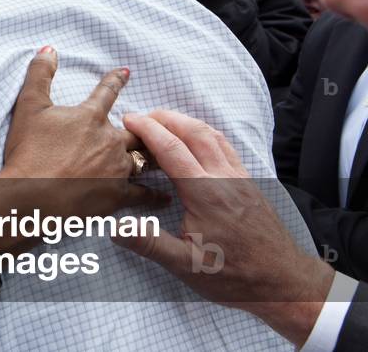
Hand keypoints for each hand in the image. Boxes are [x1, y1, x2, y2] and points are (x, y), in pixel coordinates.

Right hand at [0, 48, 163, 252]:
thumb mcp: (28, 106)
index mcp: (90, 117)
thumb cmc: (29, 152)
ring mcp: (116, 169)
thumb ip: (40, 75)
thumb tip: (49, 49)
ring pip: (143, 159)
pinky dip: (155, 194)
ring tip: (160, 157)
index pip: (107, 92)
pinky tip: (165, 196)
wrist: (32, 196)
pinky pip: (143, 193)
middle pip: (135, 130)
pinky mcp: (118, 195)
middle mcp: (110, 140)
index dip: (115, 81)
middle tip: (149, 125)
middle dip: (143, 126)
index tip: (126, 72)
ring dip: (149, 156)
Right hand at [115, 109, 332, 345]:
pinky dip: (204, 133)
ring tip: (163, 123)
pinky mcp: (250, 182)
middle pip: (193, 131)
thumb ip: (150, 244)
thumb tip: (114, 227)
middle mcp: (224, 177)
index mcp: (204, 193)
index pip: (171, 149)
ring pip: (212, 135)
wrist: (284, 282)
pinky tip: (195, 141)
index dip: (147, 130)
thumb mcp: (187, 266)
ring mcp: (240, 177)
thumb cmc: (234, 276)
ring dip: (185, 122)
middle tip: (140, 117)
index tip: (128, 120)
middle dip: (164, 118)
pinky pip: (225, 146)